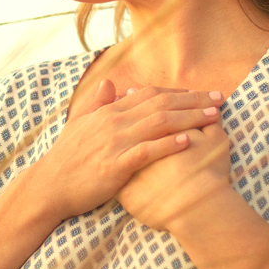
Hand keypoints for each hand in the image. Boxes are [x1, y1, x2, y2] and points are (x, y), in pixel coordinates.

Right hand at [28, 82, 226, 221]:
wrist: (49, 186)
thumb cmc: (66, 157)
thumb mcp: (79, 123)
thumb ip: (96, 102)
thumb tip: (110, 83)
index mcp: (109, 111)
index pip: (150, 94)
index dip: (178, 92)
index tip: (201, 92)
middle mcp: (114, 122)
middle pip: (161, 104)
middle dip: (194, 100)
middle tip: (220, 99)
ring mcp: (115, 142)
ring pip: (158, 124)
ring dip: (189, 118)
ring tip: (213, 117)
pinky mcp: (115, 166)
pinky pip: (145, 152)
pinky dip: (167, 146)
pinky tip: (187, 143)